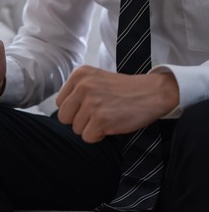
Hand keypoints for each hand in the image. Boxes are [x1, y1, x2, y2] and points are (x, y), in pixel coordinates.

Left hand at [55, 65, 178, 142]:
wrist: (152, 92)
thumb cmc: (123, 90)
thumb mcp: (95, 80)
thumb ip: (76, 91)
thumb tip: (61, 113)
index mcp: (79, 74)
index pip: (60, 103)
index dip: (75, 109)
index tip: (90, 106)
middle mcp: (83, 86)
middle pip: (64, 117)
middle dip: (78, 121)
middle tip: (97, 115)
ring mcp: (92, 102)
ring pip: (76, 129)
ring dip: (91, 128)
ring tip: (107, 116)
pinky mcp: (101, 118)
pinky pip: (88, 137)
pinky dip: (99, 136)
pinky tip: (110, 124)